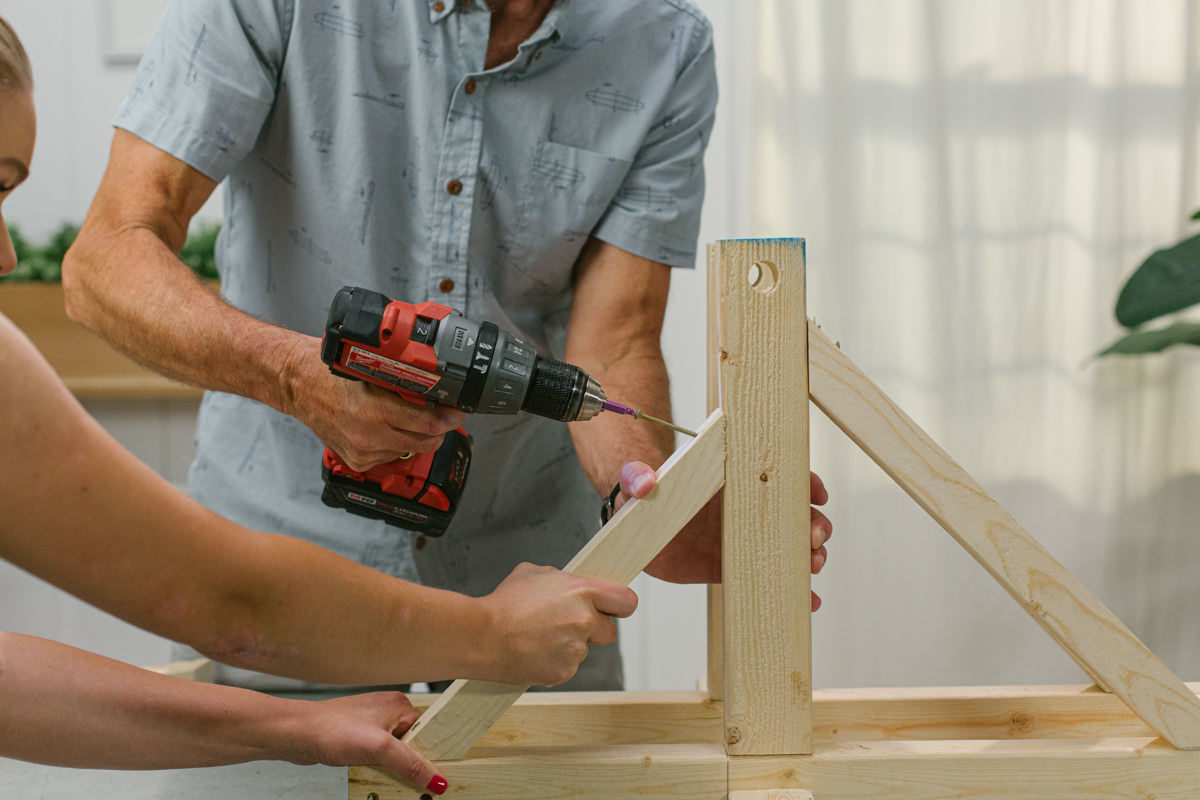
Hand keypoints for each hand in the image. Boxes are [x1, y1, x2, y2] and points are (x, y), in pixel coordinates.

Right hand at [282, 336, 466, 470]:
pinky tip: (386, 428)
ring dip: (415, 436)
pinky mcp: (358, 461)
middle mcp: (370, 436)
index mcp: (375, 410)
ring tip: (405, 417)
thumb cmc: (328, 371)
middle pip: (426, 442)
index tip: (458, 412)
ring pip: (410, 450)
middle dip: (437, 429)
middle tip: (440, 415)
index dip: (450, 418)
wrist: (299, 386)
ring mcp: (363, 452)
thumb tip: (435, 386)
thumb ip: (403, 380)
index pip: (429, 424)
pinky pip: (391, 456)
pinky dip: (395, 443)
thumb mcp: (371, 367)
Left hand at [283, 692, 446, 794]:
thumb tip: (435, 780)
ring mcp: (371, 725)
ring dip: (391, 768)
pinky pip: (377, 757)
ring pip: (393, 753)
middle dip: (409, 764)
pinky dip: (377, 768)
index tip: (434, 773)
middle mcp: (386, 712)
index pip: (428, 732)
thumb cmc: (331, 728)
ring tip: (386, 775)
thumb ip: (410, 765)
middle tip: (408, 778)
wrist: (297, 734)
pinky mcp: (358, 739)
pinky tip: (371, 773)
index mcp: (398, 705)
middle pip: (412, 745)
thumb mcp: (379, 749)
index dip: (430, 754)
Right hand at [480, 563, 638, 685]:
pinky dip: (555, 662)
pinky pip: (567, 666)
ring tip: (540, 637)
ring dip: (569, 645)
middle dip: (593, 629)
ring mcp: (574, 649)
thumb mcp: (534, 574)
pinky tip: (535, 651)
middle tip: (568, 624)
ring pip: (584, 650)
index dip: (620, 605)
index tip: (614, 607)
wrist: (481, 637)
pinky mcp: (563, 672)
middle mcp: (583, 621)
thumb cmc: (503, 605)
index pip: (626, 601)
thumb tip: (570, 585)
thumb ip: (561, 580)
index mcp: (581, 592)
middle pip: (610, 632)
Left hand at [619, 464, 833, 606]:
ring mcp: (738, 539)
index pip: (775, 475)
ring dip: (809, 555)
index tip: (817, 494)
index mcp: (726, 482)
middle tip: (814, 538)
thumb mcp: (637, 477)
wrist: (630, 524)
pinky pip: (765, 577)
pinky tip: (809, 600)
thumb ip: (638, 476)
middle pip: (792, 513)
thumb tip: (643, 483)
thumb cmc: (641, 491)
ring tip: (813, 567)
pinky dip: (791, 589)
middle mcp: (741, 509)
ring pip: (787, 545)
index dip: (803, 482)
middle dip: (814, 524)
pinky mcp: (726, 566)